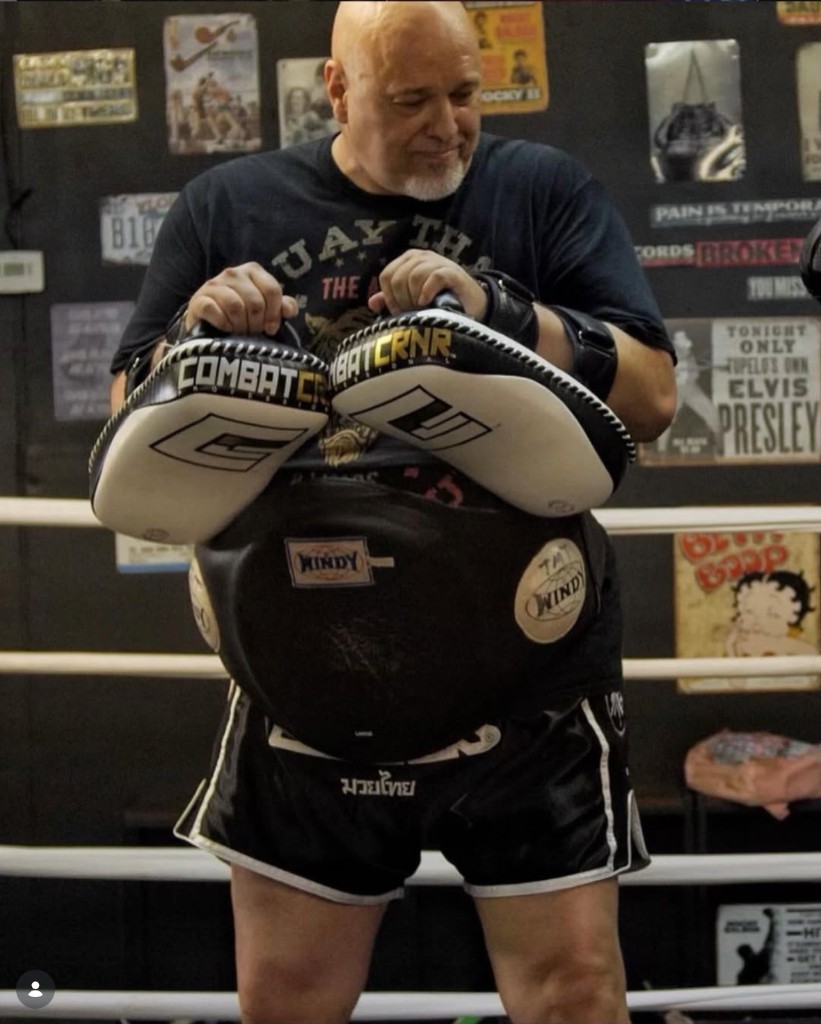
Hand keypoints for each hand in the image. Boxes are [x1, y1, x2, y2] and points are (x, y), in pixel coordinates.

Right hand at [183, 262, 298, 335]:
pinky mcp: (199, 299)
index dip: (274, 314)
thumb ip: (282, 306)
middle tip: (253, 332)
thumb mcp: (265, 308)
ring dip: (241, 326)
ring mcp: (214, 284)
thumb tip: (290, 310)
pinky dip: (223, 324)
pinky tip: (226, 329)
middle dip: (257, 324)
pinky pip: (215, 311)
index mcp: (253, 271)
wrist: (208, 322)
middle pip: (256, 302)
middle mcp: (233, 273)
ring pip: (236, 307)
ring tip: (240, 332)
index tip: (270, 329)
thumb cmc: (242, 314)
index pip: (272, 290)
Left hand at [368, 249, 487, 318]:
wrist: (472, 305)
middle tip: (413, 312)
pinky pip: (434, 277)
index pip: (386, 276)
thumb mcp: (413, 299)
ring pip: (413, 277)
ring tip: (422, 309)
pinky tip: (427, 302)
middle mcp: (421, 257)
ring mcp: (438, 262)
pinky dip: (428, 292)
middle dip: (402, 300)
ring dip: (415, 299)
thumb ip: (392, 298)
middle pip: (398, 278)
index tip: (401, 312)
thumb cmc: (440, 301)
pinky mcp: (452, 272)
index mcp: (409, 260)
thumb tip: (372, 302)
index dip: (390, 297)